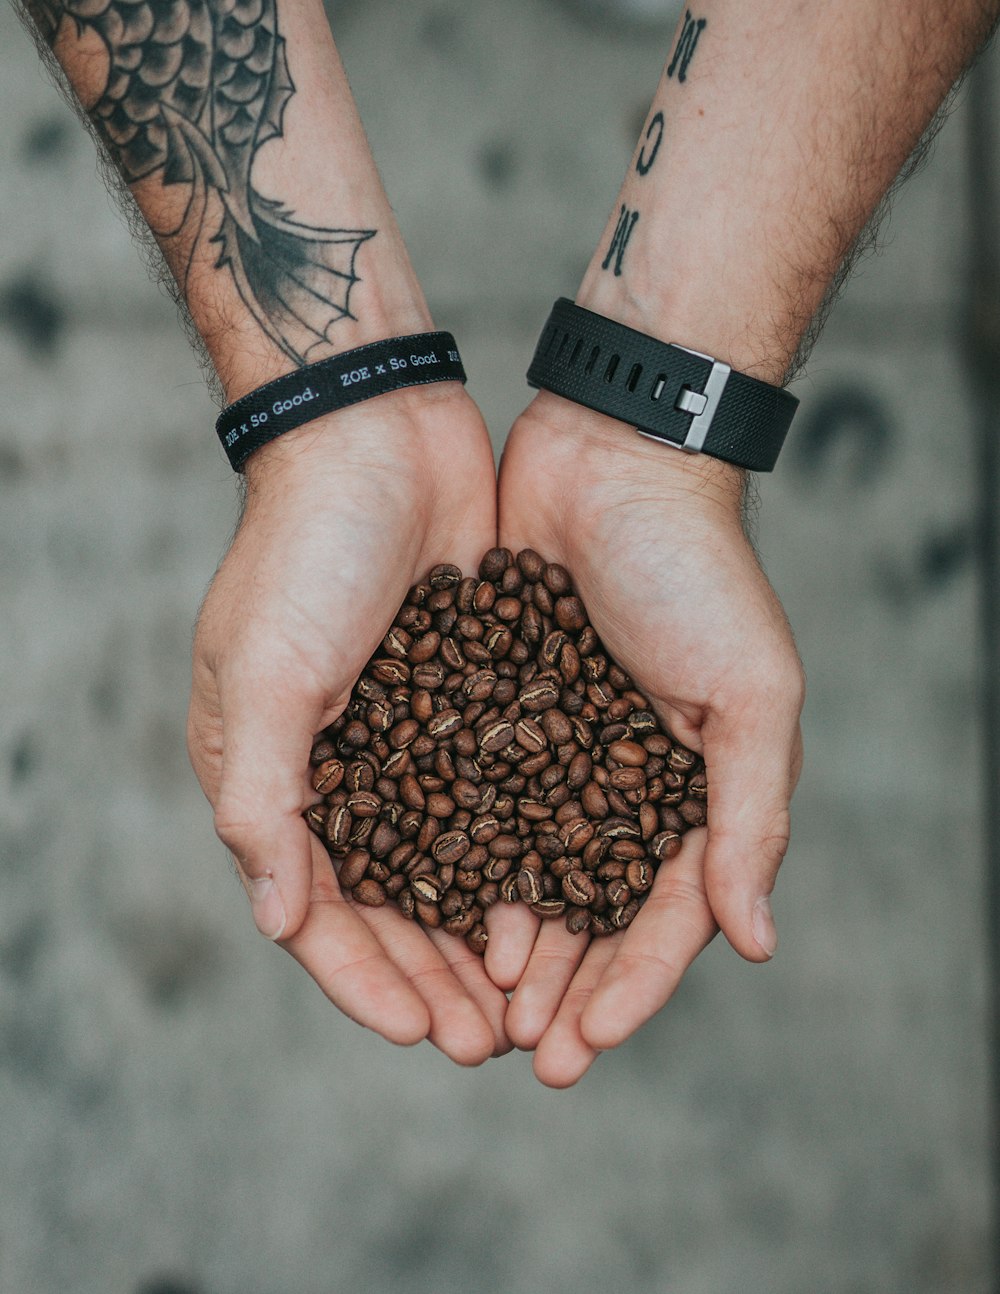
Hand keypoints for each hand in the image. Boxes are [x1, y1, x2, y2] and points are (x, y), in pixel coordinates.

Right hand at [187, 386, 509, 1064]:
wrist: (377, 433)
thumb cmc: (304, 548)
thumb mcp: (266, 672)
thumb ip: (266, 799)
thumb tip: (275, 920)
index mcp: (274, 773)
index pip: (316, 908)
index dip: (367, 979)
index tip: (425, 1035)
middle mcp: (339, 768)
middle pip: (391, 904)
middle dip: (437, 975)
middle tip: (496, 1041)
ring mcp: (406, 737)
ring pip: (451, 864)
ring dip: (487, 930)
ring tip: (535, 993)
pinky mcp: (466, 701)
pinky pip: (494, 799)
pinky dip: (521, 852)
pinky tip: (564, 896)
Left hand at [489, 392, 803, 1084]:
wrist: (613, 461)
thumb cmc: (697, 573)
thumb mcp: (751, 692)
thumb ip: (752, 814)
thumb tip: (758, 940)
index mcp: (691, 790)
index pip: (665, 914)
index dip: (631, 984)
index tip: (586, 1041)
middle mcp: (619, 783)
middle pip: (586, 911)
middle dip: (557, 985)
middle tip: (518, 1052)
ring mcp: (552, 752)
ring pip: (520, 871)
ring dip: (499, 942)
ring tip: (471, 1004)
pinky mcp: (489, 711)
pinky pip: (468, 801)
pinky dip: (450, 857)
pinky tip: (423, 907)